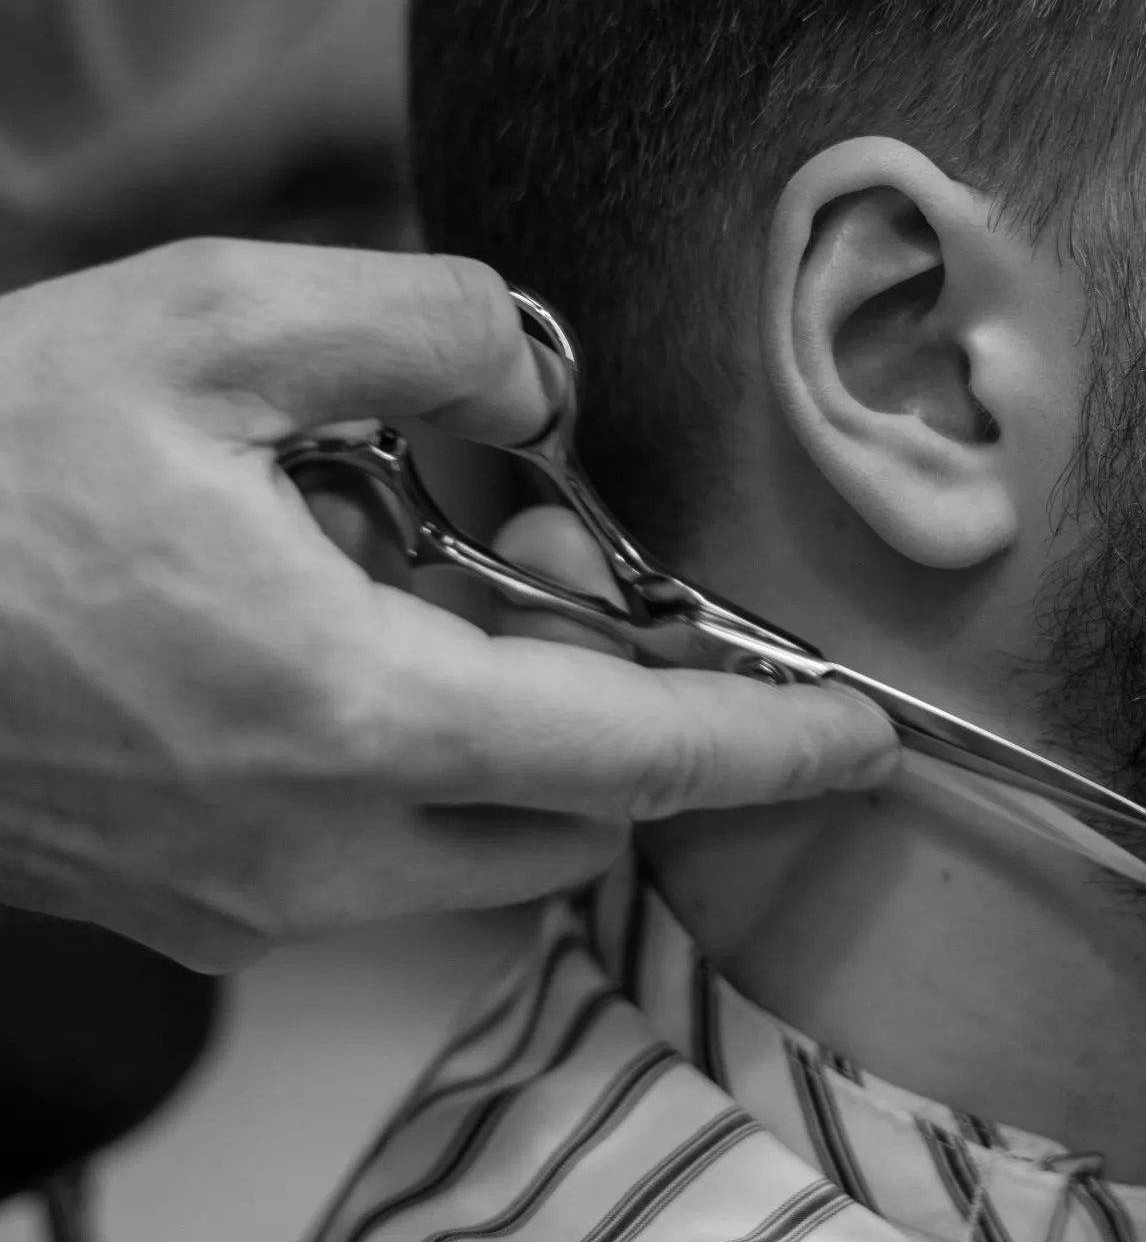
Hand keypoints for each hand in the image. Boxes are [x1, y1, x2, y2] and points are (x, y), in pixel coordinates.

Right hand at [0, 240, 896, 969]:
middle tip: (569, 576)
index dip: (773, 749)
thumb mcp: (207, 327)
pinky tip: (320, 638)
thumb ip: (425, 329)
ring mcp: (240, 905)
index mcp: (352, 717)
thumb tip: (537, 387)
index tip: (867, 739)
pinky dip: (411, 774)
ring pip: (470, 857)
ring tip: (416, 585)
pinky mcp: (181, 913)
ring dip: (509, 748)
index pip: (636, 761)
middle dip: (624, 723)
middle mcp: (313, 853)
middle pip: (570, 825)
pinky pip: (366, 865)